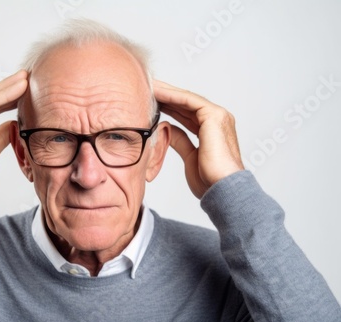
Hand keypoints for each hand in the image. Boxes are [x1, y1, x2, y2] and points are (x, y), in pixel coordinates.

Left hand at [154, 80, 243, 198]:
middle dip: (165, 96)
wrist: (222, 189)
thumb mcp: (190, 157)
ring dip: (166, 92)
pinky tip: (157, 92)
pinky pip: (189, 101)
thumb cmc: (209, 180)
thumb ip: (181, 141)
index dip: (168, 106)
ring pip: (186, 99)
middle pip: (186, 103)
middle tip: (145, 88)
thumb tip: (168, 129)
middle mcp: (217, 119)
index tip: (150, 102)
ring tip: (148, 86)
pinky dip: (172, 96)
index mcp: (213, 129)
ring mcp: (218, 116)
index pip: (187, 113)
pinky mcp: (214, 116)